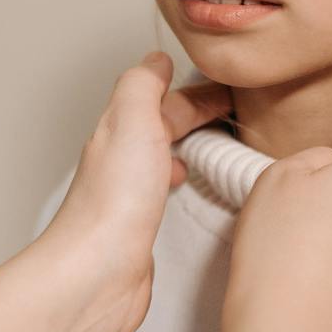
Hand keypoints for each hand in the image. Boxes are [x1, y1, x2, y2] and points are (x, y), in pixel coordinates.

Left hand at [0, 52, 229, 331]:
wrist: (97, 272)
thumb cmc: (114, 201)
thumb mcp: (131, 119)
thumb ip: (142, 84)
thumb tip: (154, 59)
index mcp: (120, 130)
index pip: (160, 98)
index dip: (193, 89)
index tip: (228, 86)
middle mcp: (121, 160)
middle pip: (162, 126)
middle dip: (194, 114)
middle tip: (235, 111)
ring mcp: (130, 196)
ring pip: (162, 157)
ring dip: (188, 145)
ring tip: (219, 144)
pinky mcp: (141, 229)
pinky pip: (164, 193)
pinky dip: (181, 181)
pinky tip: (192, 190)